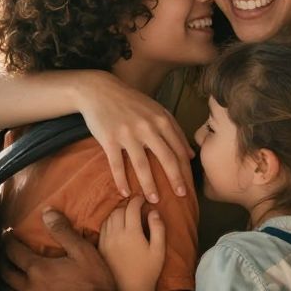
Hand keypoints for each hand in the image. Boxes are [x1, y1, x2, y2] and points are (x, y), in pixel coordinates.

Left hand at [2, 208, 126, 290]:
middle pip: (4, 271)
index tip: (7, 235)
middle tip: (0, 252)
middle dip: (0, 258)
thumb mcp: (83, 252)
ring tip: (0, 273)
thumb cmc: (95, 285)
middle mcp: (28, 288)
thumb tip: (47, 211)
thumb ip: (63, 231)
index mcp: (37, 268)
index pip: (13, 251)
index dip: (7, 240)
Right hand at [75, 73, 192, 202]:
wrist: (99, 91)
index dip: (185, 169)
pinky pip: (117, 165)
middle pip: (166, 158)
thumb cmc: (130, 102)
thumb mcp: (156, 110)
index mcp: (161, 120)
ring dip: (149, 185)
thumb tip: (190, 155)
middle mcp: (147, 127)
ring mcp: (127, 134)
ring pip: (142, 165)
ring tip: (154, 200)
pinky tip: (126, 193)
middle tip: (181, 196)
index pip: (178, 148)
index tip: (190, 185)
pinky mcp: (109, 139)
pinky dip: (121, 181)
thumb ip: (174, 130)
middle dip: (175, 179)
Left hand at [98, 197, 164, 290]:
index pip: (132, 208)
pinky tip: (116, 225)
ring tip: (126, 214)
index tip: (143, 199)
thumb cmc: (148, 271)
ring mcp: (106, 241)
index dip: (138, 200)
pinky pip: (102, 227)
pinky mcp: (100, 248)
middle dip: (127, 205)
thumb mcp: (159, 250)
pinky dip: (109, 222)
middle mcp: (116, 235)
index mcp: (132, 233)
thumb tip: (154, 211)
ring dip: (117, 212)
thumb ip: (158, 228)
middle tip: (135, 206)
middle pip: (118, 210)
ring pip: (108, 217)